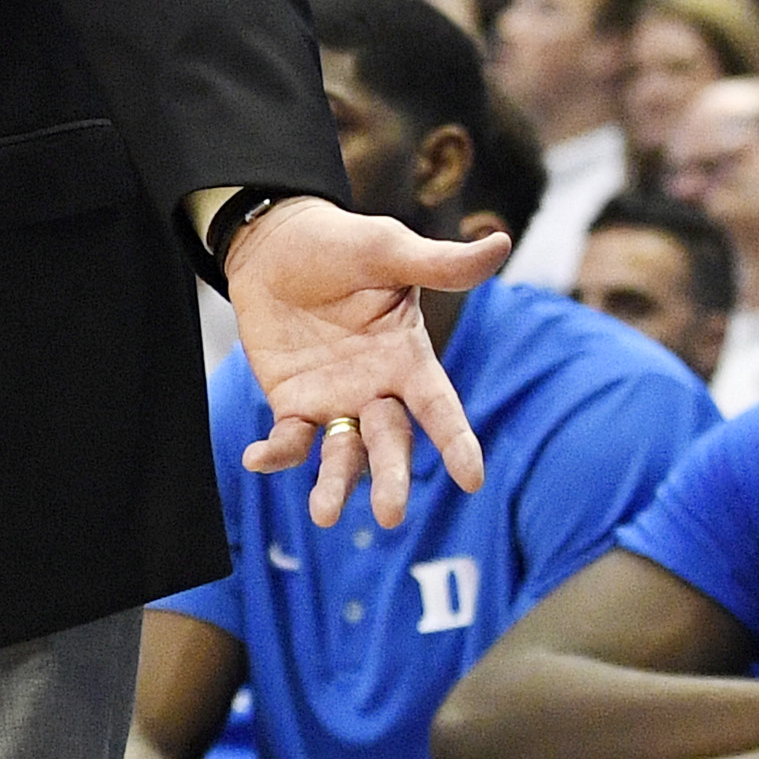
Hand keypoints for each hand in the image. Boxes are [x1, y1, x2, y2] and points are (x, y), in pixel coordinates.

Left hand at [227, 196, 507, 527]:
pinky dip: (276, 454)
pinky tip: (256, 459)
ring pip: (343, 454)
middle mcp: (377, 389)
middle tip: (390, 516)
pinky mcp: (292, 404)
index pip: (439, 407)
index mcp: (409, 358)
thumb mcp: (389, 249)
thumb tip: (501, 242)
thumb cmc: (341, 245)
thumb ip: (439, 262)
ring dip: (336, 485)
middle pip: (391, 443)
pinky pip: (288, 439)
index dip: (455, 441)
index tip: (471, 479)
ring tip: (324, 515)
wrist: (274, 243)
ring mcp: (335, 401)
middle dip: (391, 477)